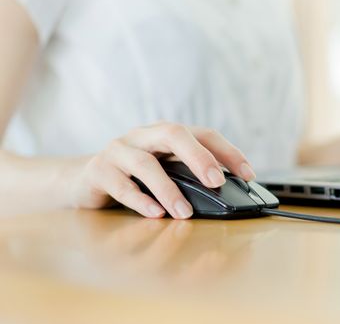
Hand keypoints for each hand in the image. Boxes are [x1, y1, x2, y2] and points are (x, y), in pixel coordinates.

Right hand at [68, 123, 255, 218]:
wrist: (83, 180)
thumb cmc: (133, 176)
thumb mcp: (165, 171)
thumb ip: (189, 176)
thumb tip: (227, 194)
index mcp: (165, 135)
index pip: (203, 134)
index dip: (228, 151)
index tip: (249, 174)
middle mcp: (143, 136)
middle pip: (173, 134)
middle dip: (199, 157)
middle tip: (217, 182)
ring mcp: (119, 151)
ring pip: (145, 163)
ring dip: (169, 189)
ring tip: (185, 212)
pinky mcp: (98, 171)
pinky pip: (120, 184)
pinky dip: (140, 200)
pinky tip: (156, 214)